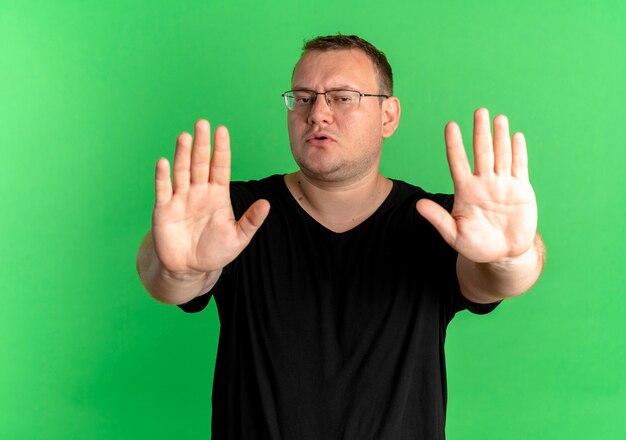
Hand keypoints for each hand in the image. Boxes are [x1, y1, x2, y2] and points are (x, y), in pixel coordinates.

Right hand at [151, 119, 269, 274]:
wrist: (190, 268)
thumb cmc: (215, 251)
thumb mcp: (238, 238)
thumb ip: (251, 221)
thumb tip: (266, 204)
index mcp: (217, 194)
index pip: (220, 167)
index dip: (221, 149)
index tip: (222, 130)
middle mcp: (198, 191)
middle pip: (200, 163)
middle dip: (201, 144)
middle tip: (202, 123)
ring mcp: (180, 198)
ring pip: (181, 171)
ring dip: (182, 155)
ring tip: (185, 136)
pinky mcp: (164, 209)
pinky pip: (163, 190)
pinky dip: (162, 177)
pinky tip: (163, 162)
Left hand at [416, 108, 536, 262]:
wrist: (504, 254)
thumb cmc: (476, 245)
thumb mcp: (454, 235)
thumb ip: (439, 219)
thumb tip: (418, 205)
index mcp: (465, 191)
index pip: (458, 162)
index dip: (455, 144)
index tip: (450, 126)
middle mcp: (484, 182)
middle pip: (482, 152)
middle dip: (480, 132)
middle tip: (479, 111)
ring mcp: (503, 184)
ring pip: (501, 155)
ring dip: (500, 137)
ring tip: (498, 118)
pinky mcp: (521, 189)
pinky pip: (520, 167)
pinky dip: (519, 152)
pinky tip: (516, 136)